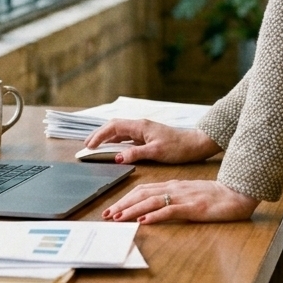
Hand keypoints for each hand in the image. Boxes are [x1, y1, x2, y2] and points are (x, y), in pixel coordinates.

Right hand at [84, 119, 220, 164]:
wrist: (195, 144)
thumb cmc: (178, 147)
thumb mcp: (156, 152)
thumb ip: (135, 154)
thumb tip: (117, 157)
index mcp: (140, 126)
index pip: (114, 127)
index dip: (99, 135)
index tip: (89, 145)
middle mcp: (140, 126)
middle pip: (114, 127)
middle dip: (99, 135)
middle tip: (87, 145)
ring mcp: (143, 131)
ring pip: (120, 132)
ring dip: (107, 138)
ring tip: (95, 146)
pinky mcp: (147, 136)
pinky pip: (127, 137)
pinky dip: (117, 142)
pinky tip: (113, 149)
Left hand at [102, 179, 258, 223]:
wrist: (235, 193)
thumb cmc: (213, 196)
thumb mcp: (187, 194)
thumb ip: (171, 198)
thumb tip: (151, 208)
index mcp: (172, 185)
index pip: (143, 189)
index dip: (125, 198)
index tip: (112, 208)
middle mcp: (174, 188)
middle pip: (142, 194)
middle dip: (123, 204)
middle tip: (107, 214)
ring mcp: (183, 197)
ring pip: (152, 201)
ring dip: (133, 210)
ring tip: (119, 218)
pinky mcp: (193, 208)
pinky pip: (171, 211)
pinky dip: (156, 215)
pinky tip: (145, 221)